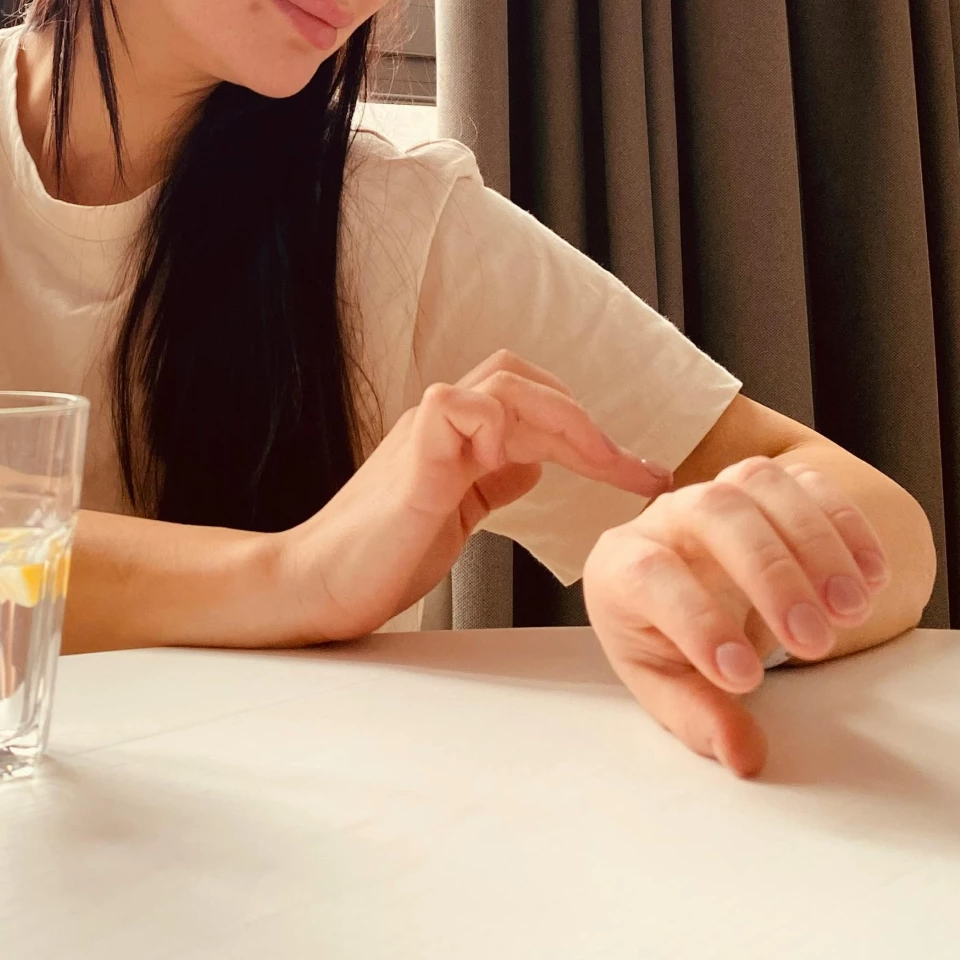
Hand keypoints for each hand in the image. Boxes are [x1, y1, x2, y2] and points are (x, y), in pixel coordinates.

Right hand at [281, 350, 671, 643]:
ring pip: (502, 379)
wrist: (315, 585)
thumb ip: (490, 482)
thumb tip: (533, 462)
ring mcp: (425, 436)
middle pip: (522, 374)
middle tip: (630, 470)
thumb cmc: (380, 556)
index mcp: (457, 438)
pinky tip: (502, 463)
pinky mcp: (411, 462)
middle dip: (585, 418)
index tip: (645, 475)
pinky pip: (452, 405)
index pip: (532, 402)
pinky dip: (490, 424)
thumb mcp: (455, 515)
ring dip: (559, 417)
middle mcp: (442, 425)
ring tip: (592, 461)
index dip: (591, 430)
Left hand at [582, 454, 891, 776]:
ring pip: (762, 484)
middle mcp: (668, 516)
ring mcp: (719, 491)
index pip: (649, 576)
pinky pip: (809, 482)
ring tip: (851, 612)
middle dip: (771, 575)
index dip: (697, 622)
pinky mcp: (768, 488)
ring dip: (816, 544)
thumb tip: (743, 755)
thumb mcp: (667, 685)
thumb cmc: (661, 634)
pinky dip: (847, 523)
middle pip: (714, 513)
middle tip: (813, 644)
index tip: (746, 679)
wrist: (676, 581)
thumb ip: (700, 718)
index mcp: (624, 563)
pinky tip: (873, 577)